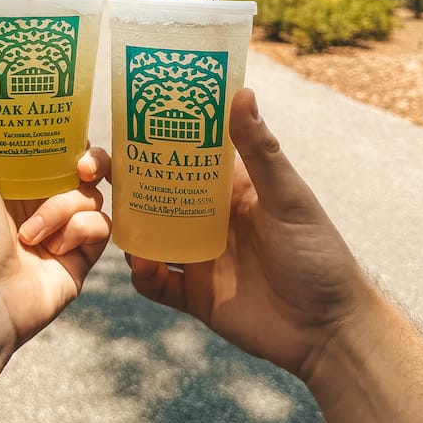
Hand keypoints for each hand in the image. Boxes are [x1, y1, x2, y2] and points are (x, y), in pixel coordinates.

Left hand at [0, 140, 110, 346]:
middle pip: (87, 170)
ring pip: (92, 197)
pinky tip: (54, 248)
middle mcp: (44, 204)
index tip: (72, 139)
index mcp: (19, 182)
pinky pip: (101, 226)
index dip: (70, 140)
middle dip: (93, 162)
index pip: (58, 151)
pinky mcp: (82, 257)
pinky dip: (79, 230)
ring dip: (63, 207)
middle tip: (82, 170)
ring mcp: (65, 231)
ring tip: (32, 233)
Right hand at [128, 88, 373, 380]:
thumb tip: (241, 91)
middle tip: (93, 173)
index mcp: (229, 188)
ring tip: (111, 221)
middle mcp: (208, 217)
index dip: (152, 139)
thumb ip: (260, 151)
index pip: (183, 154)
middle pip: (155, 193)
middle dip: (123, 183)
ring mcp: (199, 256)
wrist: (329, 331)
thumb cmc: (319, 255)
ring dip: (126, 228)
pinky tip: (142, 266)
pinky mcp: (195, 295)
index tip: (120, 124)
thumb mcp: (288, 198)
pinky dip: (143, 275)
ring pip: (147, 236)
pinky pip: (157, 283)